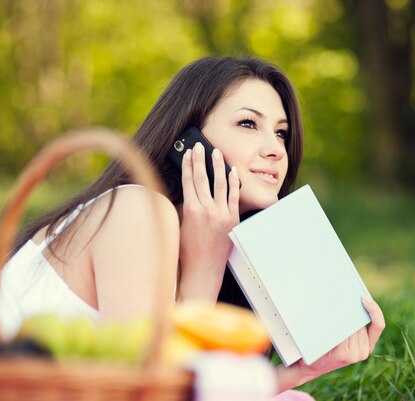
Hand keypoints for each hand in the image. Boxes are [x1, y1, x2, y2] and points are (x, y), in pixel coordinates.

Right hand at [177, 142, 239, 301]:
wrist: (203, 269)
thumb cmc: (188, 250)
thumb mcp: (180, 225)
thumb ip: (185, 206)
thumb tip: (188, 189)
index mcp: (191, 210)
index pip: (189, 181)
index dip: (188, 165)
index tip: (188, 153)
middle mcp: (207, 209)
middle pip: (203, 178)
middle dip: (200, 160)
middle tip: (200, 146)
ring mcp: (222, 214)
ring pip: (220, 184)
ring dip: (218, 166)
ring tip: (217, 152)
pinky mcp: (233, 219)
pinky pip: (234, 196)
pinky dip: (234, 183)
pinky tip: (233, 171)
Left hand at [276, 297, 384, 390]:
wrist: (310, 365)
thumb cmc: (326, 347)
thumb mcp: (343, 337)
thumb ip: (351, 326)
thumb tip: (349, 302)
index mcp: (368, 346)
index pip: (378, 325)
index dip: (375, 310)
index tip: (364, 298)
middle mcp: (364, 351)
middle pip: (360, 323)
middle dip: (351, 311)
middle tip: (340, 298)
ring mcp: (354, 354)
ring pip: (351, 327)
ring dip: (342, 317)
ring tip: (330, 308)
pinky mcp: (342, 355)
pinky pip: (342, 333)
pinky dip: (336, 324)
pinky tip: (329, 318)